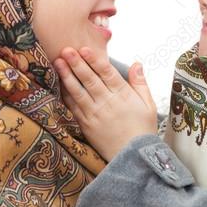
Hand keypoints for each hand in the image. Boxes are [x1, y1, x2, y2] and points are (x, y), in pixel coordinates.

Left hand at [53, 46, 157, 160]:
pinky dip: (66, 95)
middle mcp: (107, 103)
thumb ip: (140, 83)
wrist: (133, 157)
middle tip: (66, 50)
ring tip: (58, 62)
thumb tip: (137, 63)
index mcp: (123, 95)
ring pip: (78, 92)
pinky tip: (59, 84)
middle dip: (77, 64)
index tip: (85, 49)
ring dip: (67, 76)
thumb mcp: (148, 105)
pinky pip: (73, 107)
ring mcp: (95, 114)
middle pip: (90, 80)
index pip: (107, 74)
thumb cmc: (142, 130)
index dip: (95, 60)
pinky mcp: (86, 124)